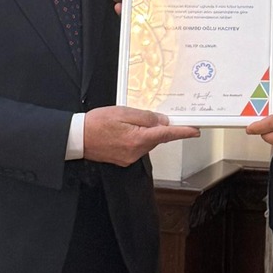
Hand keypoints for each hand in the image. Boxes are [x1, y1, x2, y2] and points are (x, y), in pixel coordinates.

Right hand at [83, 106, 198, 165]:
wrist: (77, 138)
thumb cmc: (96, 124)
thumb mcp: (123, 112)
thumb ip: (145, 117)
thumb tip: (162, 121)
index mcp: (138, 139)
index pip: (167, 135)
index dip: (183, 132)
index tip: (195, 130)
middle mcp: (136, 152)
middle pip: (156, 138)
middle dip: (154, 126)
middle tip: (139, 115)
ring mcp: (130, 158)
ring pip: (146, 142)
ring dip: (142, 132)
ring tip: (123, 122)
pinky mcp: (124, 160)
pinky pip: (137, 147)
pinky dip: (135, 138)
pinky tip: (122, 131)